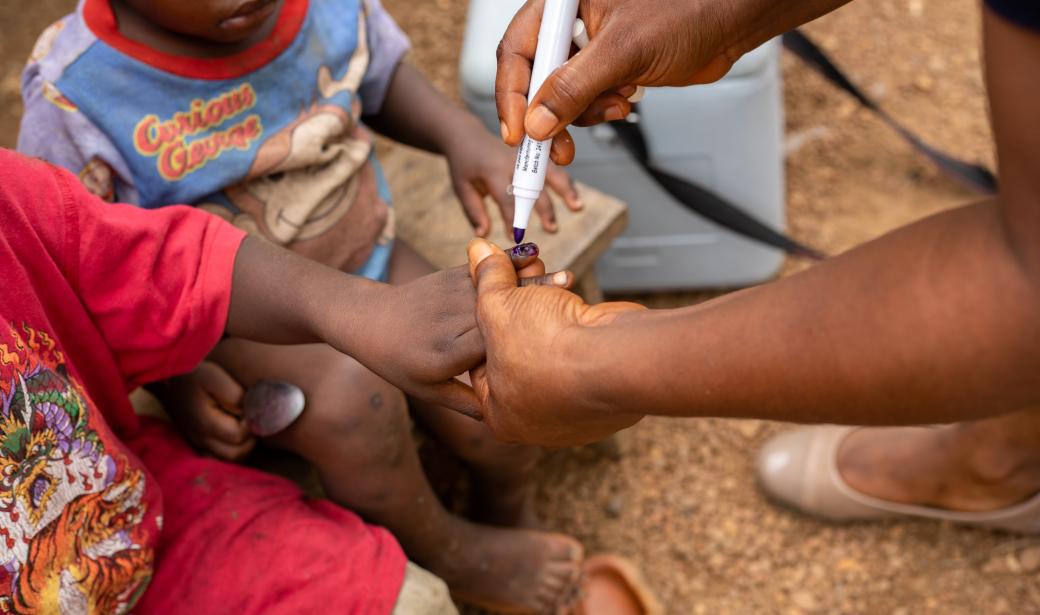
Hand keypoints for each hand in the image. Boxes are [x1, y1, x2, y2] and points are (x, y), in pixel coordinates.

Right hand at [158, 362, 254, 460]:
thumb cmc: (194, 375)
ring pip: (228, 460)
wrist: (168, 378)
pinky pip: (218, 458)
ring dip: (242, 447)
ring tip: (244, 426)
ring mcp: (198, 444)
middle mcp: (201, 439)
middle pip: (235, 454)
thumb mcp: (215, 378)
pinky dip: (231, 451)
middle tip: (250, 420)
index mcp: (206, 424)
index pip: (239, 436)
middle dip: (250, 439)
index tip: (251, 408)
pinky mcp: (197, 444)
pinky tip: (235, 435)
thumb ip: (235, 395)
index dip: (251, 424)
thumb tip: (251, 412)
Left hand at [346, 245, 569, 418]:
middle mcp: (450, 320)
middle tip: (573, 297)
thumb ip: (469, 403)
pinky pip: (486, 267)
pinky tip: (537, 255)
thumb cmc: (400, 363)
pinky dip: (511, 259)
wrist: (368, 319)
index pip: (492, 346)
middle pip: (502, 311)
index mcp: (446, 354)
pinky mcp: (453, 273)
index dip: (525, 338)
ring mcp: (451, 292)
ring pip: (498, 285)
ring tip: (566, 277)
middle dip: (537, 304)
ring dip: (532, 279)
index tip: (558, 342)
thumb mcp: (429, 391)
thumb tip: (512, 418)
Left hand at [445, 120, 582, 239]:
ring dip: (565, 189)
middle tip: (552, 229)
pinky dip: (565, 181)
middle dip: (545, 208)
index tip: (517, 237)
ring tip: (577, 207)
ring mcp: (525, 156)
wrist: (467, 135)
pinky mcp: (532, 155)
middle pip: (534, 186)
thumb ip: (474, 211)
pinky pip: (553, 167)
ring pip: (551, 171)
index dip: (513, 219)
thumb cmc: (464, 164)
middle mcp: (512, 162)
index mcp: (493, 170)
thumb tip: (484, 234)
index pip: (507, 199)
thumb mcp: (461, 187)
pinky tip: (574, 197)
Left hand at [466, 239, 646, 446]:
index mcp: (502, 417)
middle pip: (515, 352)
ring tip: (544, 273)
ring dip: (543, 306)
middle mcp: (537, 422)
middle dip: (515, 306)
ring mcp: (574, 411)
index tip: (485, 286)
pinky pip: (578, 351)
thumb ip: (486, 280)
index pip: (477, 362)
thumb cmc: (548, 345)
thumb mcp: (500, 306)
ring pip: (548, 347)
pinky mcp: (603, 391)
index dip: (479, 316)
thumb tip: (475, 248)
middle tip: (517, 270)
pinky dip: (572, 320)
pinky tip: (568, 291)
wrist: (618, 359)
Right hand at [496, 0, 736, 163]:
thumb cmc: (687, 12)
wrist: (727, 25)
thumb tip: (538, 122)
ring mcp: (587, 47)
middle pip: (534, 77)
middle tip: (554, 149)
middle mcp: (570, 22)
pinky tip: (625, 100)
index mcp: (563, 2)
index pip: (517, 50)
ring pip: (559, 96)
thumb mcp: (623, 51)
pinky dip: (600, 110)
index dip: (514, 94)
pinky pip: (584, 101)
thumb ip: (575, 87)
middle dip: (547, 115)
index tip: (518, 132)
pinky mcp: (605, 69)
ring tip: (615, 105)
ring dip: (582, 113)